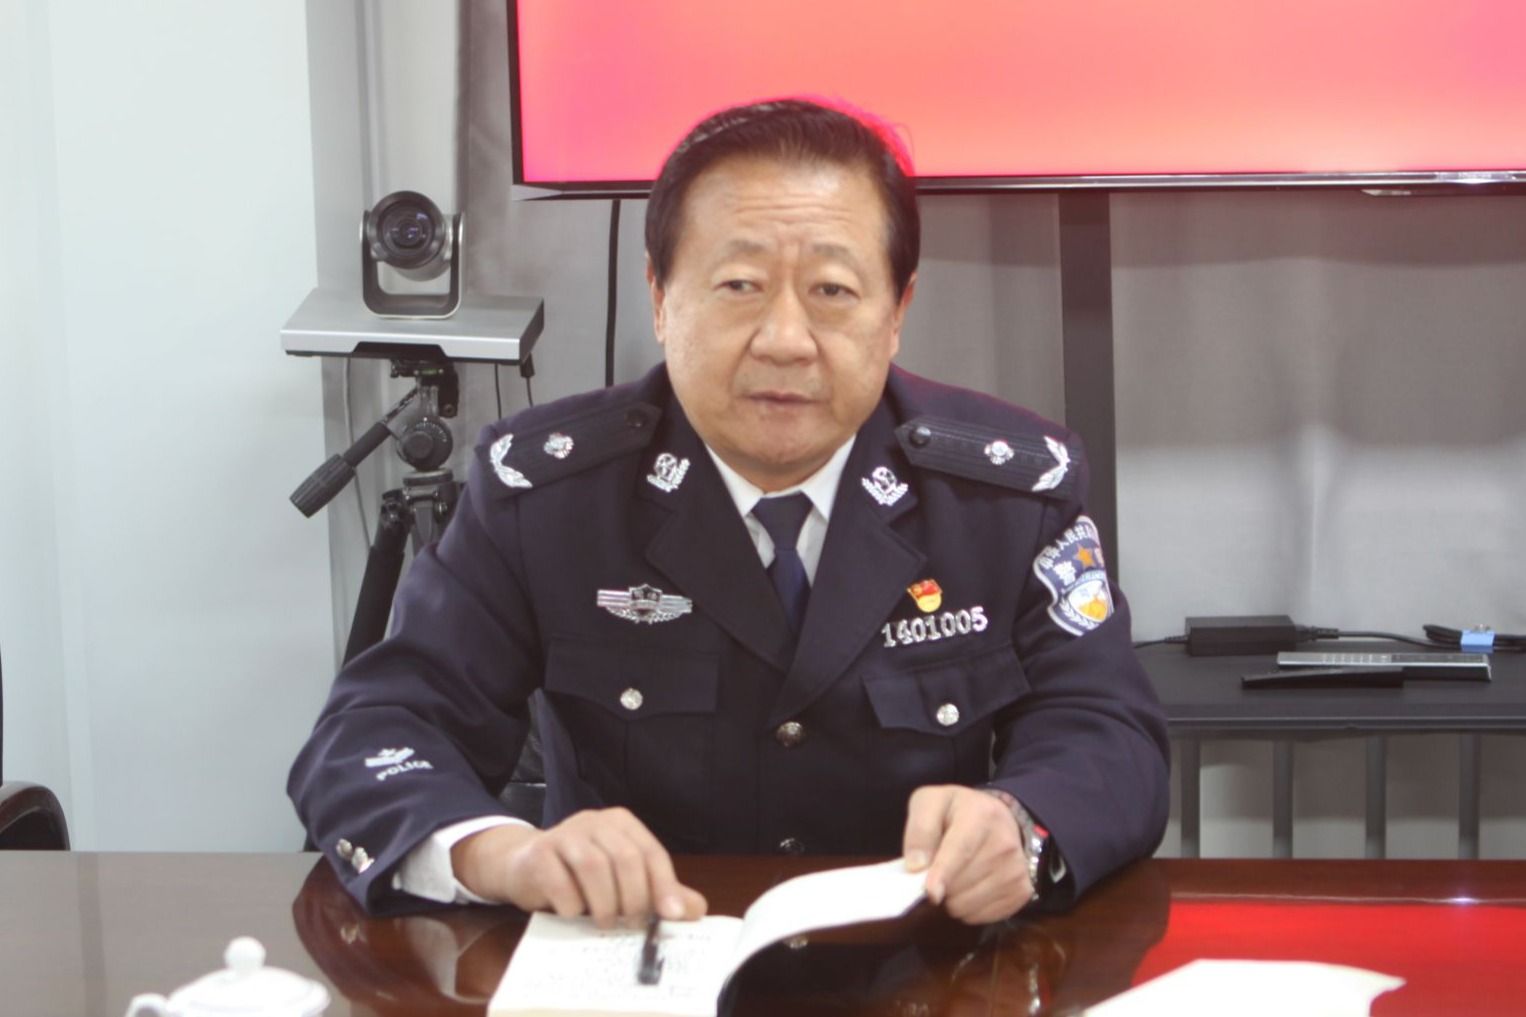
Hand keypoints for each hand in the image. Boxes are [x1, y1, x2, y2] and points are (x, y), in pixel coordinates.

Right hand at [450, 807, 707, 926]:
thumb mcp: (620, 881)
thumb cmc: (577, 875)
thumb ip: (655, 892)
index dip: (664, 885)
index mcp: (620, 823)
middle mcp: (594, 821)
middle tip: (632, 925)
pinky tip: (573, 915)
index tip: (672, 916)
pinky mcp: (539, 853)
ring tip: (605, 924)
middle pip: (626, 857)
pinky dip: (572, 905)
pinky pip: (560, 881)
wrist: (522, 865)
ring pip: (594, 866)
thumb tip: (695, 910)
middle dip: (634, 897)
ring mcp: (564, 833)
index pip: (651, 852)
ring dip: (604, 903)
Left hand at [901, 785, 1033, 923]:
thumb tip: (916, 866)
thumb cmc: (955, 812)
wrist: (994, 819)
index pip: (961, 849)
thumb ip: (919, 830)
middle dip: (940, 885)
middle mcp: (1005, 842)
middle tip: (935, 871)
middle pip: (961, 883)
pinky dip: (968, 909)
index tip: (931, 892)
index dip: (943, 873)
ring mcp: (1016, 869)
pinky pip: (982, 916)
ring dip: (952, 899)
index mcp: (980, 814)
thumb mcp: (929, 803)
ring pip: (969, 904)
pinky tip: (969, 888)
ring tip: (953, 877)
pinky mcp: (1022, 891)